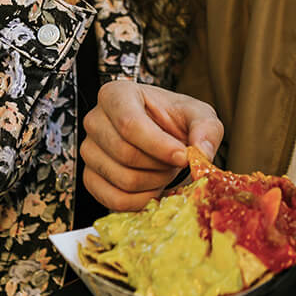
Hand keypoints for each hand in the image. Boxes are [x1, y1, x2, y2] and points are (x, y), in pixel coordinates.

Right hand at [81, 81, 222, 210]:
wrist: (163, 136)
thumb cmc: (176, 120)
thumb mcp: (198, 115)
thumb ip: (206, 128)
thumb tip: (202, 153)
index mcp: (117, 94)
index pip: (129, 124)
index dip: (158, 145)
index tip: (182, 156)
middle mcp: (95, 120)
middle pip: (125, 154)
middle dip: (160, 165)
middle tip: (176, 163)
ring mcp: (89, 150)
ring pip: (122, 179)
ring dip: (153, 183)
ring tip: (165, 170)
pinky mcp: (89, 177)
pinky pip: (113, 200)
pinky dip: (141, 201)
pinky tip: (154, 188)